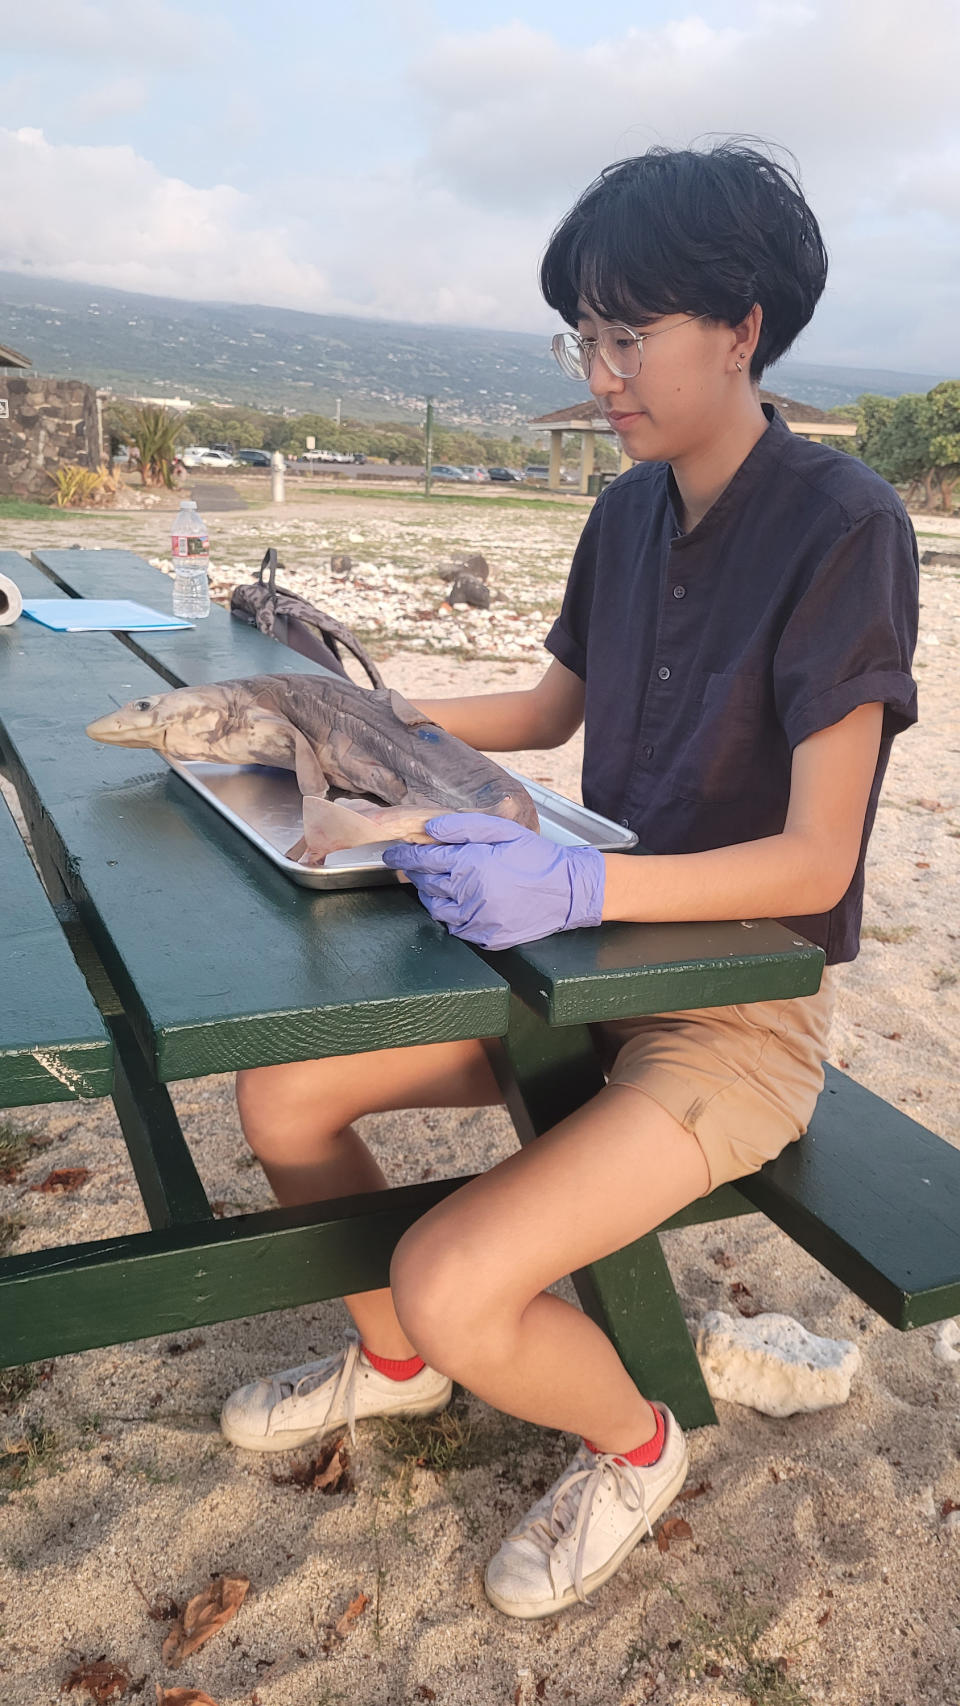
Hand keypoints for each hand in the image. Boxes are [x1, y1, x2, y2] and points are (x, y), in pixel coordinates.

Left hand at [382, 813, 605, 949]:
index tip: (393, 855)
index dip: (404, 856)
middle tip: (414, 867)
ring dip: (430, 896)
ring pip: (437, 910)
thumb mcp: (502, 830)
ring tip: (437, 885)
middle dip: (417, 874)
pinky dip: (451, 916)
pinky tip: (459, 903)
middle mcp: (470, 894)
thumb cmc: (535, 856)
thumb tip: (429, 829)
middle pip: (427, 885)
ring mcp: (478, 920)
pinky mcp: (487, 937)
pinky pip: (456, 928)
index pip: (424, 860)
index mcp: (472, 864)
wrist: (568, 890)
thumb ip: (463, 826)